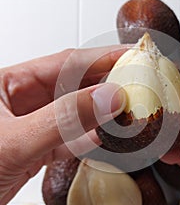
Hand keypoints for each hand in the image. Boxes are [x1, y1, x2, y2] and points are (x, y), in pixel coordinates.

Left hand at [0, 46, 126, 204]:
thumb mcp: (12, 141)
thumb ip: (63, 119)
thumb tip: (110, 98)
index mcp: (7, 82)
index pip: (65, 63)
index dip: (103, 58)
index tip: (133, 56)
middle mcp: (20, 100)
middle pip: (74, 86)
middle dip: (108, 86)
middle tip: (141, 86)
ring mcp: (29, 125)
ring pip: (75, 114)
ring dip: (103, 116)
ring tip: (132, 112)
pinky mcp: (34, 149)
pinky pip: (69, 140)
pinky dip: (90, 141)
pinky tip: (108, 140)